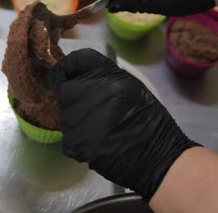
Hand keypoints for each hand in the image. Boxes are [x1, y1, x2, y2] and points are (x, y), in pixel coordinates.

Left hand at [44, 49, 199, 200]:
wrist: (159, 158)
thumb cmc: (150, 124)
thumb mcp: (133, 89)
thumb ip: (104, 80)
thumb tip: (78, 79)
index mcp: (111, 77)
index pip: (78, 60)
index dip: (66, 68)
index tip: (59, 77)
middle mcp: (94, 92)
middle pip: (65, 90)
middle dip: (73, 101)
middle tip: (91, 114)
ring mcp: (84, 118)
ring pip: (64, 118)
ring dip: (76, 125)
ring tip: (99, 133)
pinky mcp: (77, 142)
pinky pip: (67, 140)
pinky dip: (78, 145)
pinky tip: (97, 146)